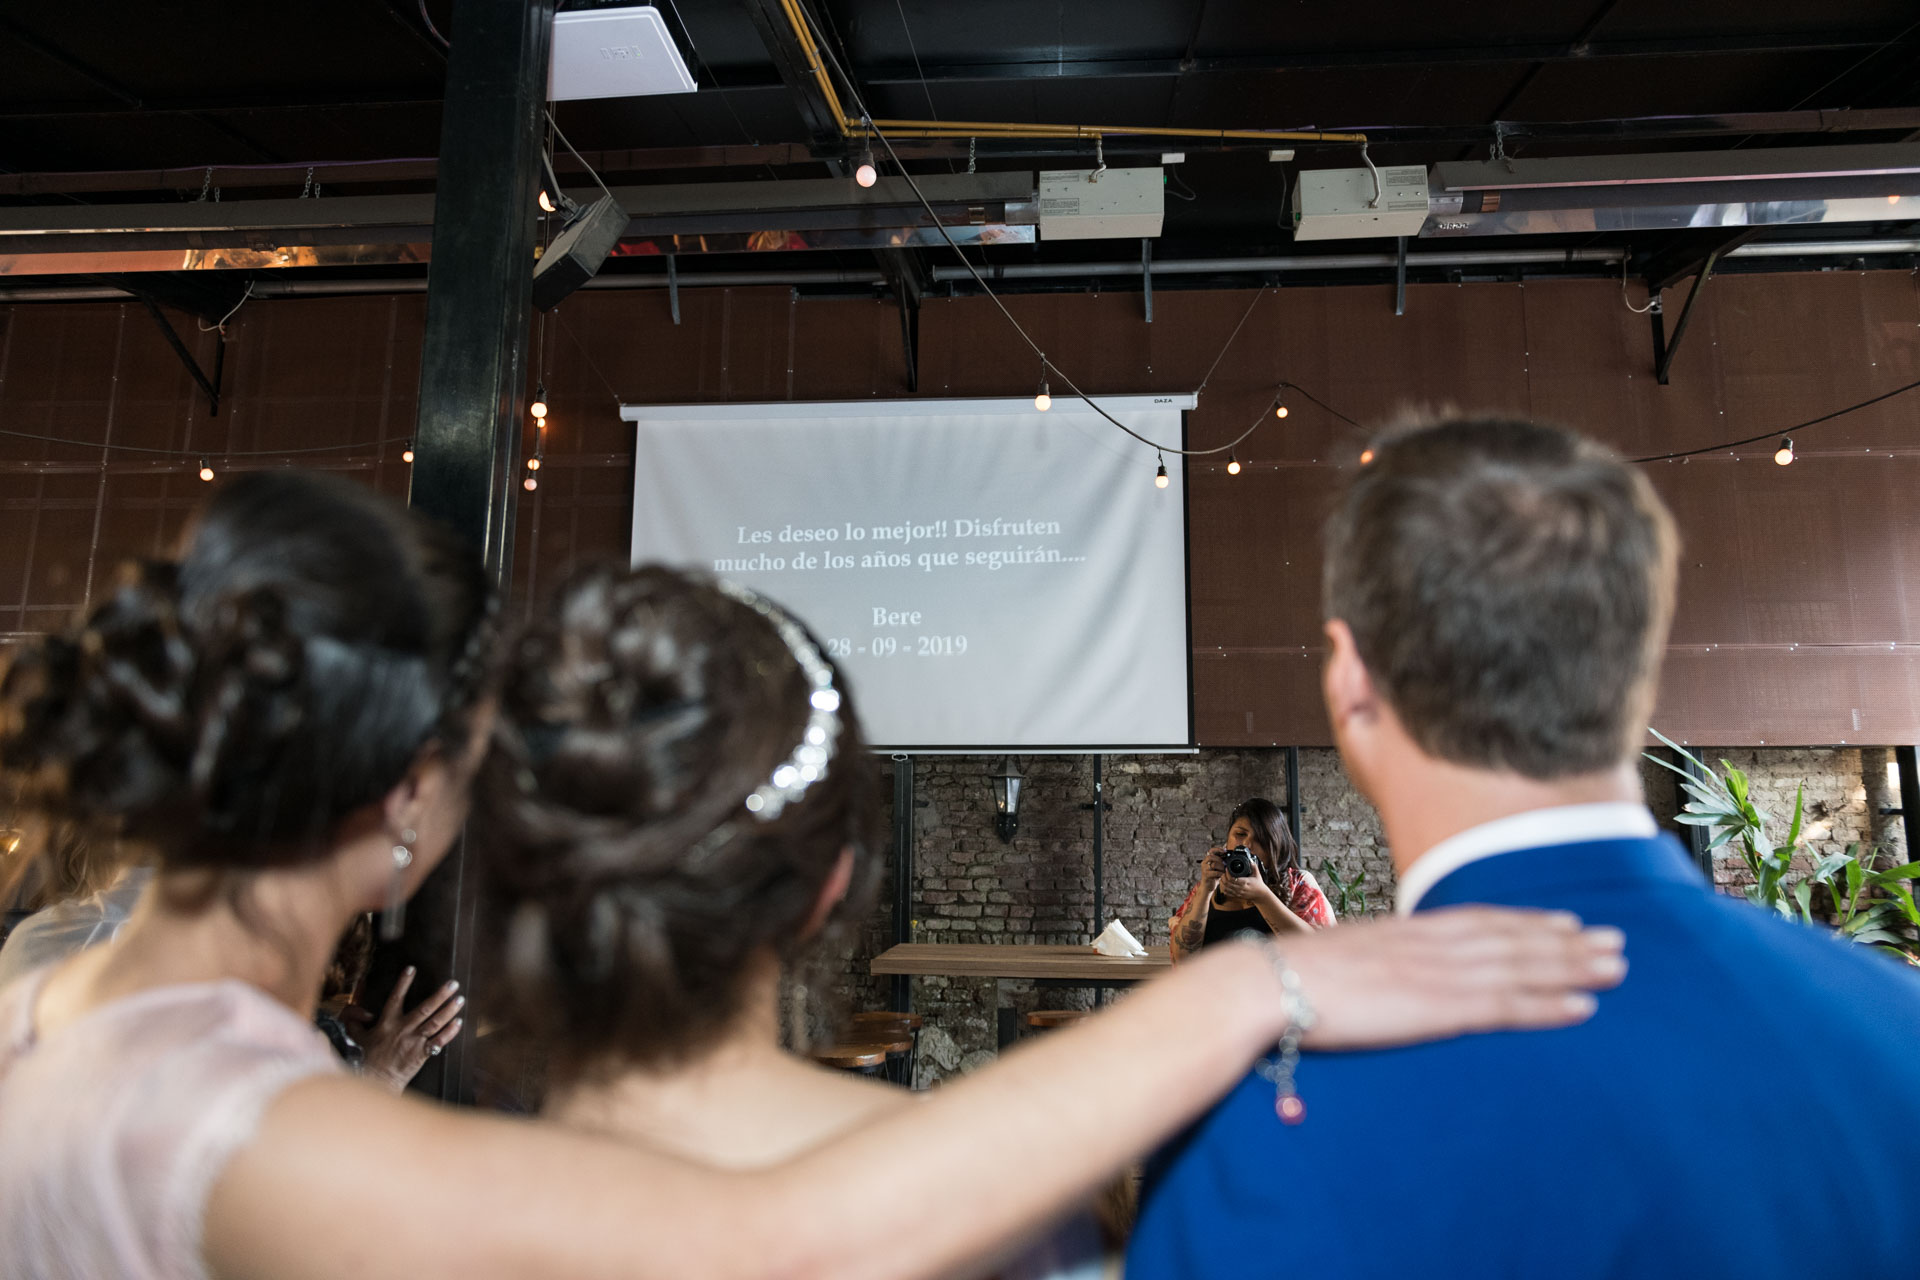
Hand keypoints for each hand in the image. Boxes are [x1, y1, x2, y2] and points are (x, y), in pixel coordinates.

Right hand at [349, 967, 464, 1092]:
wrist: (375, 1082)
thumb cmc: (365, 1059)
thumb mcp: (355, 1037)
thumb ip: (354, 1020)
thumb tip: (361, 1010)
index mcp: (386, 1023)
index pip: (395, 998)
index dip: (403, 983)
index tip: (412, 969)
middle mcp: (402, 1030)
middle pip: (425, 1009)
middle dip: (440, 995)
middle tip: (453, 984)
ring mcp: (413, 1042)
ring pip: (435, 1023)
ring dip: (449, 1011)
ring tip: (460, 999)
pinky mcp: (421, 1055)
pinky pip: (438, 1042)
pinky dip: (449, 1033)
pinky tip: (458, 1023)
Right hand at [1198, 848, 1228, 889]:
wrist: (1208, 887)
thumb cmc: (1214, 877)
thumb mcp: (1218, 868)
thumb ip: (1221, 862)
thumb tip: (1228, 855)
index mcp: (1207, 860)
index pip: (1211, 851)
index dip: (1218, 849)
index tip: (1225, 851)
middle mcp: (1204, 863)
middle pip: (1211, 856)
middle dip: (1220, 859)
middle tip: (1225, 863)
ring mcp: (1204, 869)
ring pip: (1213, 864)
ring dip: (1221, 867)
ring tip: (1224, 870)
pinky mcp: (1206, 875)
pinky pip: (1215, 872)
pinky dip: (1220, 873)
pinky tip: (1222, 875)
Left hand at [1212, 868, 1271, 905]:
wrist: (1261, 895)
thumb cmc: (1259, 884)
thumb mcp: (1257, 875)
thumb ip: (1254, 867)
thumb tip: (1251, 861)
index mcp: (1245, 882)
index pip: (1233, 879)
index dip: (1228, 874)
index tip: (1226, 869)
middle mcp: (1241, 888)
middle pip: (1228, 883)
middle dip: (1224, 878)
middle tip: (1223, 873)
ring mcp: (1239, 893)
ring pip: (1227, 889)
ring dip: (1223, 883)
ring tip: (1222, 878)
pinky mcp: (1238, 896)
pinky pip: (1229, 894)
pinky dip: (1224, 889)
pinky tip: (1224, 885)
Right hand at [1275, 907, 1626, 1049]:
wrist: (1269, 984)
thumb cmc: (1291, 978)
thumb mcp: (1341, 957)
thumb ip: (1375, 961)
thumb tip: (1382, 975)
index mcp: (1408, 931)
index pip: (1480, 921)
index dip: (1527, 922)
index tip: (1565, 921)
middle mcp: (1433, 945)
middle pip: (1513, 938)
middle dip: (1567, 940)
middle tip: (1615, 940)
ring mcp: (1438, 974)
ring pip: (1522, 967)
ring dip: (1573, 966)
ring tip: (1615, 967)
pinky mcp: (1437, 1008)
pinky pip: (1506, 1007)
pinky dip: (1548, 1005)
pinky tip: (1582, 1007)